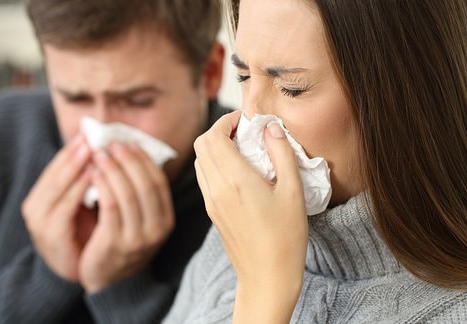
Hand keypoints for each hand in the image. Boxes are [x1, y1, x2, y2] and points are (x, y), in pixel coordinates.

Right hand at [22, 134, 95, 281]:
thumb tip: (102, 152)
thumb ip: (85, 182)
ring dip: (76, 166)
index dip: (72, 149)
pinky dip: (78, 189)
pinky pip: (65, 207)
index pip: (56, 166)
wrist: (75, 272)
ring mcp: (40, 221)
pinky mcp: (50, 235)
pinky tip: (93, 176)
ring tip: (93, 150)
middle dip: (74, 153)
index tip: (89, 132)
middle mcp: (35, 206)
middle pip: (55, 172)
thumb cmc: (82, 235)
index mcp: (41, 197)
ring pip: (57, 185)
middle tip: (92, 136)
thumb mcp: (81, 204)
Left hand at [79, 142, 174, 292]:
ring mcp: (137, 238)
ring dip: (113, 169)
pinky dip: (102, 185)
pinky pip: (110, 206)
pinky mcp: (115, 243)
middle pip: (144, 184)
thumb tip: (131, 153)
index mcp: (165, 220)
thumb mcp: (139, 220)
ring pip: (127, 193)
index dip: (144, 160)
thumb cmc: (121, 242)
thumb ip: (139, 193)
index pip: (158, 182)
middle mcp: (156, 230)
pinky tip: (92, 173)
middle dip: (128, 159)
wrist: (109, 282)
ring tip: (99, 154)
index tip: (129, 142)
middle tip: (111, 143)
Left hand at [193, 110, 307, 322]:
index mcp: (235, 179)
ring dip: (215, 147)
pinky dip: (214, 164)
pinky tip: (238, 171)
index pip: (213, 135)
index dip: (226, 120)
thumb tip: (271, 127)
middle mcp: (216, 188)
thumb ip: (281, 153)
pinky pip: (204, 177)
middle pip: (201, 144)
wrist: (267, 277)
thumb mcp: (293, 191)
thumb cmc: (285, 237)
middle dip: (219, 130)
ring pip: (200, 160)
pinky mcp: (212, 212)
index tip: (245, 119)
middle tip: (244, 131)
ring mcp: (211, 201)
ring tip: (242, 149)